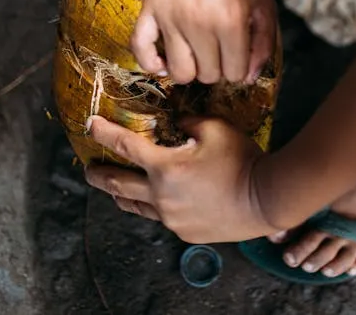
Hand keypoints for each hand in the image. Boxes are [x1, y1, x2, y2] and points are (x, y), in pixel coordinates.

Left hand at [84, 115, 275, 243]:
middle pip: (118, 184)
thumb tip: (176, 124)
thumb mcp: (216, 128)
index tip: (90, 125)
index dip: (104, 133)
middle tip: (88, 168)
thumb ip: (189, 122)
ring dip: (120, 193)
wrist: (266, 199)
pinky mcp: (184, 232)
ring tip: (114, 187)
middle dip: (98, 174)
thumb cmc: (242, 160)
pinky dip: (151, 205)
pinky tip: (155, 200)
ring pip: (135, 205)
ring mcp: (171, 218)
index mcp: (165, 168)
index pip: (125, 146)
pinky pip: (159, 217)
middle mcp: (161, 196)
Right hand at [130, 0, 275, 84]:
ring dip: (192, 69)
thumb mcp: (264, 4)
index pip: (234, 74)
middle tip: (222, 48)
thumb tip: (247, 79)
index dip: (240, 69)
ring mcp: (170, 15)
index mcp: (230, 21)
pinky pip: (139, 47)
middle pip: (206, 75)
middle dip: (218, 67)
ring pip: (178, 71)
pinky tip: (163, 64)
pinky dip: (150, 63)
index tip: (240, 53)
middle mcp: (198, 22)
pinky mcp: (151, 6)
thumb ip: (262, 45)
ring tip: (199, 53)